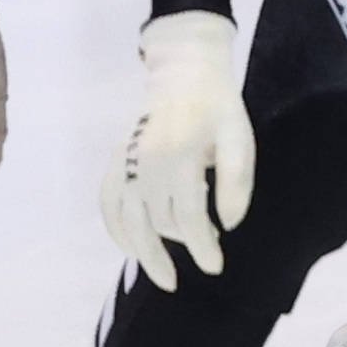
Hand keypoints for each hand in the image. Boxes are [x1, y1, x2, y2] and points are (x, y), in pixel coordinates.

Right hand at [102, 11, 252, 285]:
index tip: (215, 267)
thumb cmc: (218, 106)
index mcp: (180, 153)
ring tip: (165, 276)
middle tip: (207, 261)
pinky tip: (131, 249)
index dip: (202, 246)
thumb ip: (236, 181)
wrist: (183, 69)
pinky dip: (115, 228)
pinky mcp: (116, 158)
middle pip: (159, 220)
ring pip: (128, 218)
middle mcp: (146, 160)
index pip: (188, 215)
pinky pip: (107, 201)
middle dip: (183, 247)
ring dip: (145, 251)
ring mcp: (126, 159)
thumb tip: (229, 225)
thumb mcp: (239, 137)